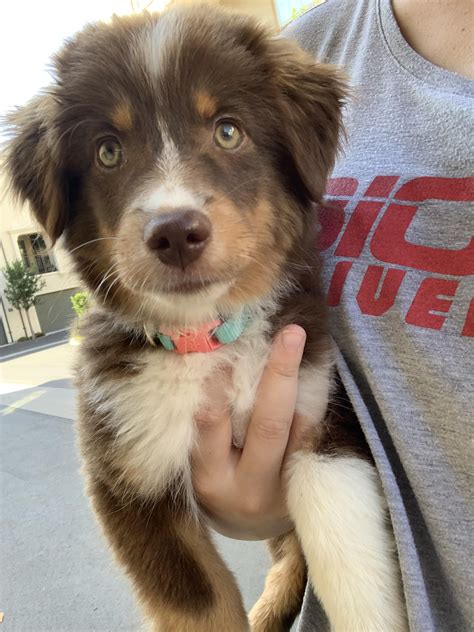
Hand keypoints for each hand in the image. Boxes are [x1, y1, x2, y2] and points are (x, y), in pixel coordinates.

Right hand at [192, 325, 307, 539]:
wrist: (249, 525)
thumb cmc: (217, 484)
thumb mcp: (200, 463)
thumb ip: (207, 424)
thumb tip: (218, 361)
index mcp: (212, 480)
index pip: (212, 426)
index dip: (218, 386)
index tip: (226, 349)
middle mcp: (252, 487)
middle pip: (269, 425)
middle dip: (280, 374)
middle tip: (291, 333)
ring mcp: (288, 488)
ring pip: (303, 427)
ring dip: (307, 381)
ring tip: (306, 340)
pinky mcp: (312, 482)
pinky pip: (318, 433)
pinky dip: (318, 397)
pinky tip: (318, 365)